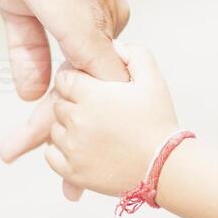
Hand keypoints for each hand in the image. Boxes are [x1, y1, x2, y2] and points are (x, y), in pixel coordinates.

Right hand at [0, 0, 130, 186]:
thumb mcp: (22, 10)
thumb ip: (30, 52)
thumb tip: (30, 94)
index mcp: (96, 24)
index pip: (83, 84)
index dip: (70, 124)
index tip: (64, 159)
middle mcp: (104, 28)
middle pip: (87, 101)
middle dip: (74, 151)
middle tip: (72, 196)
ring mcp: (97, 27)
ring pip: (86, 100)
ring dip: (69, 145)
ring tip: (69, 190)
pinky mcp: (83, 24)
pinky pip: (81, 81)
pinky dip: (70, 118)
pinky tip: (60, 150)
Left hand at [45, 44, 179, 197]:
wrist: (166, 168)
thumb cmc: (159, 122)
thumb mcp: (153, 80)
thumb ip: (134, 54)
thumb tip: (113, 46)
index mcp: (92, 95)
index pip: (65, 78)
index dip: (77, 81)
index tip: (91, 89)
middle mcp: (77, 120)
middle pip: (59, 103)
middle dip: (74, 103)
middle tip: (97, 111)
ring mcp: (73, 148)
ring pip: (55, 128)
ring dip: (69, 127)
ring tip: (95, 130)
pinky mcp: (73, 172)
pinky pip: (51, 154)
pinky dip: (62, 150)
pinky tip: (83, 147)